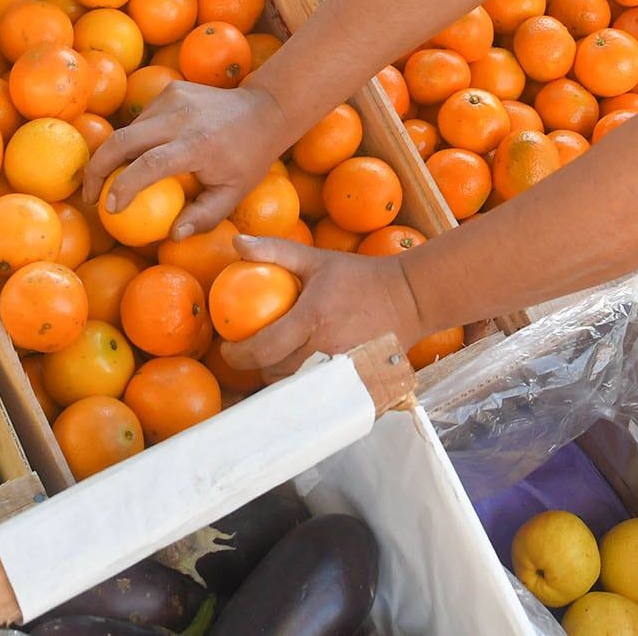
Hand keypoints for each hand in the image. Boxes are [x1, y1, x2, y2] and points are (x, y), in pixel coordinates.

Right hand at [81, 79, 291, 237]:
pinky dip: (133, 140)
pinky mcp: (170, 90)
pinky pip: (142, 119)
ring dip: (113, 155)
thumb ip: (204, 217)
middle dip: (97, 169)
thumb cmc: (249, 159)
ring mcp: (173, 98)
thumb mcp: (234, 194)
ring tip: (109, 182)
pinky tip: (135, 158)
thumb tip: (172, 236)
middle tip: (90, 196)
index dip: (123, 186)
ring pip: (129, 129)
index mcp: (198, 144)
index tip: (109, 208)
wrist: (264, 110)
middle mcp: (181, 117)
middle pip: (122, 140)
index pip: (149, 164)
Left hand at [221, 235, 427, 379]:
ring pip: (292, 389)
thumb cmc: (360, 277)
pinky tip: (299, 373)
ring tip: (273, 359)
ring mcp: (341, 373)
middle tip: (250, 350)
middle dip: (254, 366)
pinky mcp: (354, 385)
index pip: (262, 349)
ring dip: (278, 377)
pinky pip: (316, 395)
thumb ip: (275, 250)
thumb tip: (236, 242)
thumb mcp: (317, 259)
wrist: (410, 298)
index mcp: (312, 321)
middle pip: (272, 374)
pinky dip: (302, 387)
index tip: (227, 346)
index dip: (236, 354)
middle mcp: (324, 351)